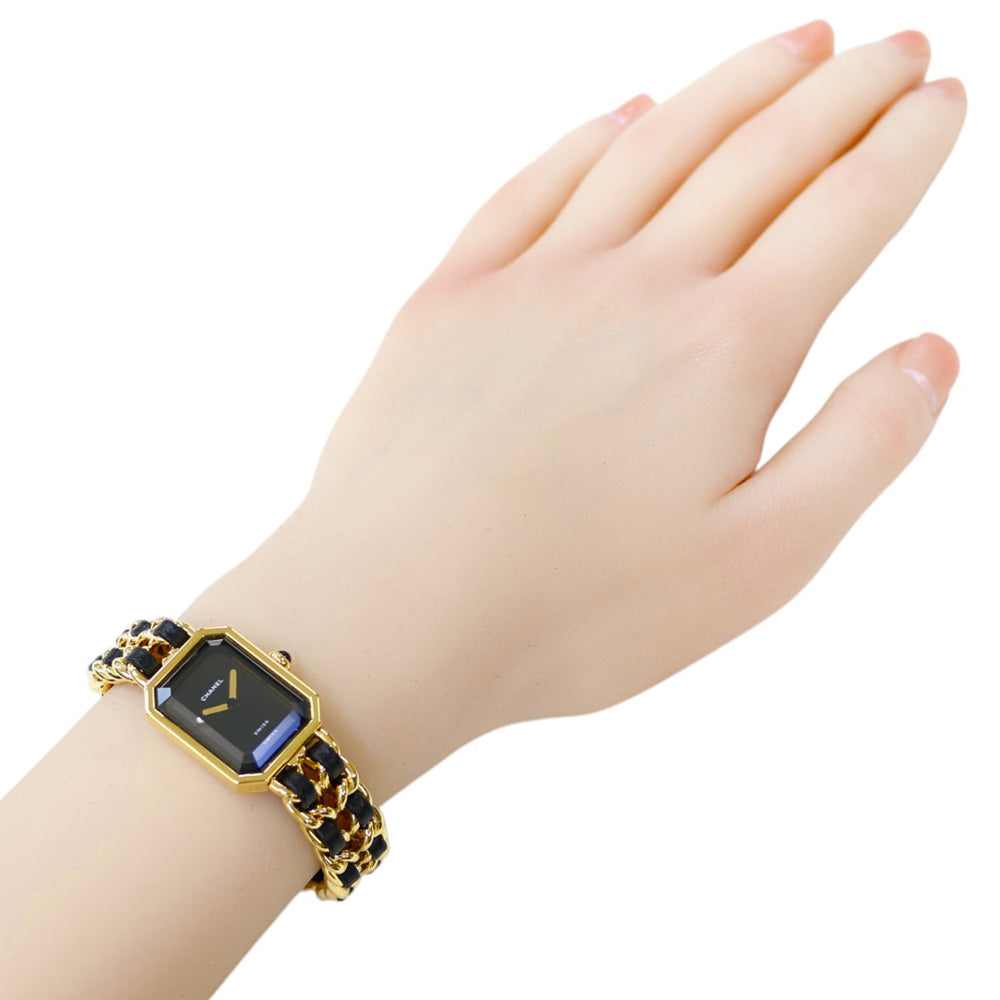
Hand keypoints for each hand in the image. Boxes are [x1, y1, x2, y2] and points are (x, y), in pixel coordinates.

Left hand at [186, 21, 963, 792]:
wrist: (396, 614)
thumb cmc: (577, 610)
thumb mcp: (760, 561)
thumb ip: (860, 448)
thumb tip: (930, 356)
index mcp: (725, 349)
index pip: (845, 211)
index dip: (908, 146)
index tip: (944, 100)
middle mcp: (635, 287)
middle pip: (762, 155)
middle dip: (842, 93)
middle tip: (893, 48)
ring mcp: (535, 281)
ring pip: (654, 147)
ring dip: (733, 87)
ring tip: (793, 47)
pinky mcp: (452, 298)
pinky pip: (532, 187)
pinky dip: (590, 137)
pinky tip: (626, 114)